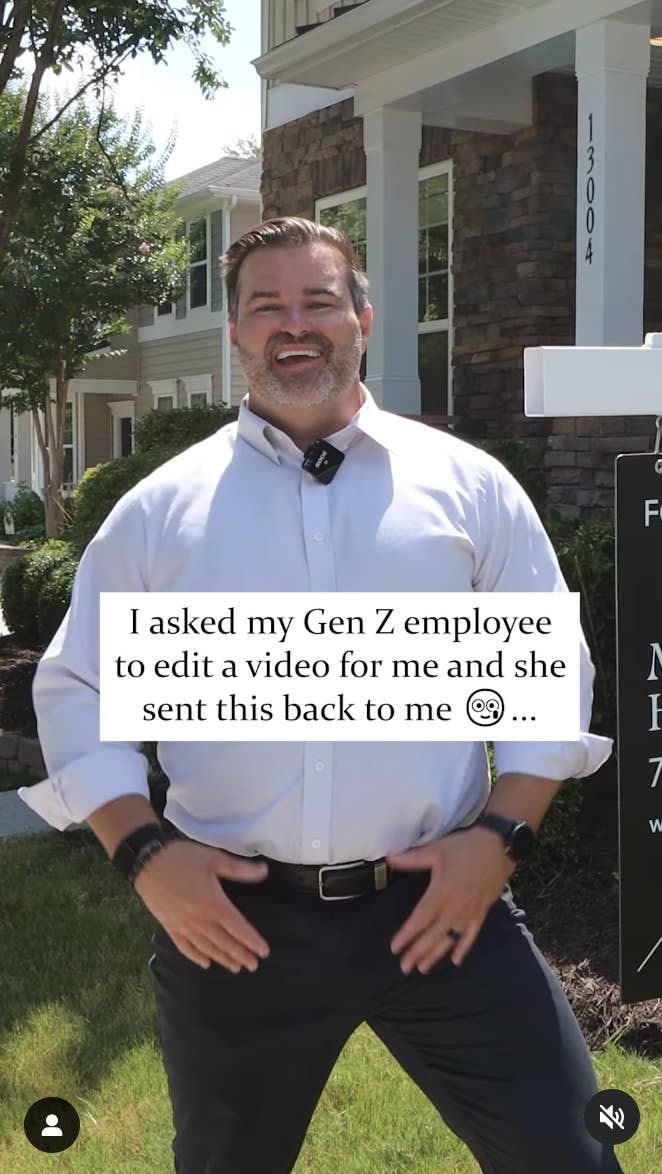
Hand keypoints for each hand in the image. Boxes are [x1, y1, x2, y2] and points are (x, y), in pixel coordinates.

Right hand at [133, 839, 269, 973]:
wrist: (147, 862)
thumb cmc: (182, 858)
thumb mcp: (214, 859)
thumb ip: (240, 869)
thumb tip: (264, 871)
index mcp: (213, 903)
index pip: (238, 928)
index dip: (252, 941)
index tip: (264, 952)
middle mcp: (199, 920)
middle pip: (224, 942)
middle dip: (241, 955)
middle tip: (253, 965)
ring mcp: (183, 926)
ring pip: (207, 948)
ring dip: (223, 959)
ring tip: (235, 967)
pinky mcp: (169, 926)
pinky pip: (185, 947)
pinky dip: (196, 957)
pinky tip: (205, 963)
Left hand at [387, 828, 514, 971]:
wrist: (499, 847)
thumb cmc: (465, 847)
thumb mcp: (436, 849)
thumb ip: (412, 858)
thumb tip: (389, 857)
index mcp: (442, 891)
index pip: (420, 918)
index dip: (407, 935)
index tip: (395, 948)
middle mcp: (455, 907)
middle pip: (433, 934)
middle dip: (418, 952)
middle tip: (404, 967)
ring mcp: (470, 912)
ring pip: (450, 939)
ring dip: (436, 954)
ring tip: (423, 968)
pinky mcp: (482, 912)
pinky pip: (471, 935)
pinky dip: (463, 948)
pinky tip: (456, 961)